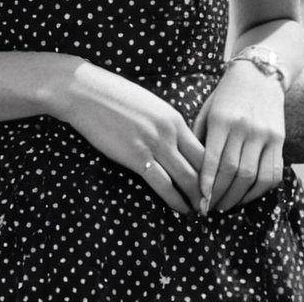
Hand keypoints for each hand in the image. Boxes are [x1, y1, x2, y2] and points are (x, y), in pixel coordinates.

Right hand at [53, 62, 205, 213]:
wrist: (86, 92)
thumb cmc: (114, 97)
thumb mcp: (149, 106)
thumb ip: (166, 125)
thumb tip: (177, 142)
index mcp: (175, 118)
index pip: (205, 149)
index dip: (214, 170)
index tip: (217, 184)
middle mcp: (170, 132)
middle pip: (202, 165)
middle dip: (211, 188)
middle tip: (216, 204)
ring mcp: (154, 145)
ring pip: (187, 178)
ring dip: (197, 199)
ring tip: (202, 212)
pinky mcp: (136, 157)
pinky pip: (163, 185)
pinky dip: (176, 201)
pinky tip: (181, 210)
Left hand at [192, 62, 285, 213]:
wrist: (259, 74)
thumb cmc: (226, 95)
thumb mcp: (207, 110)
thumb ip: (199, 138)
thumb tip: (190, 171)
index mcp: (223, 120)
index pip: (215, 160)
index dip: (207, 186)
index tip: (200, 203)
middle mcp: (245, 128)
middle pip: (233, 172)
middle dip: (220, 196)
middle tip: (209, 209)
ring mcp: (265, 135)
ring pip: (253, 176)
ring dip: (238, 197)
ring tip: (225, 206)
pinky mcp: (280, 140)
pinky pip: (272, 173)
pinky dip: (259, 191)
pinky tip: (246, 196)